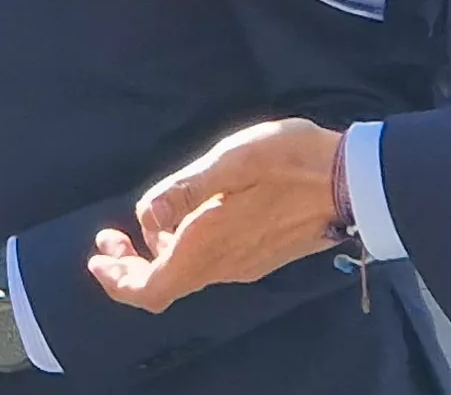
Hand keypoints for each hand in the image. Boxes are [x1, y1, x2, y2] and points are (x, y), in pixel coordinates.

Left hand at [87, 118, 341, 314]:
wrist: (352, 181)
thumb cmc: (291, 161)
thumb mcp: (229, 160)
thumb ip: (183, 188)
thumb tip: (148, 214)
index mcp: (208, 245)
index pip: (150, 289)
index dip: (118, 281)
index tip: (99, 259)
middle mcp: (223, 265)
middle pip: (163, 284)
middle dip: (130, 264)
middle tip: (110, 237)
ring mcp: (243, 265)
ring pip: (186, 273)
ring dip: (157, 254)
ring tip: (149, 219)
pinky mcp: (260, 257)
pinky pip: (209, 264)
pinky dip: (183, 250)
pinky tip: (186, 218)